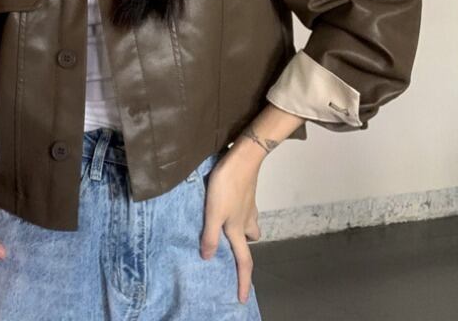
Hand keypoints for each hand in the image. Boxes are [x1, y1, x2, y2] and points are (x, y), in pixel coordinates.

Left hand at [199, 143, 262, 303]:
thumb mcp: (213, 212)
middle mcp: (247, 220)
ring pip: (248, 222)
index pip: (244, 261)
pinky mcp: (246, 192)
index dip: (244, 281)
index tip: (243, 298)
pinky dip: (237, 210)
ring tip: (223, 222)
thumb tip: (208, 258)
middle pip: (249, 239)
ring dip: (240, 226)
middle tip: (228, 244)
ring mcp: (249, 205)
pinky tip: (223, 202)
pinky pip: (244, 207)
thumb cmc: (227, 186)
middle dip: (242, 245)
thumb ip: (210, 235)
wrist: (243, 159)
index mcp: (239, 229)